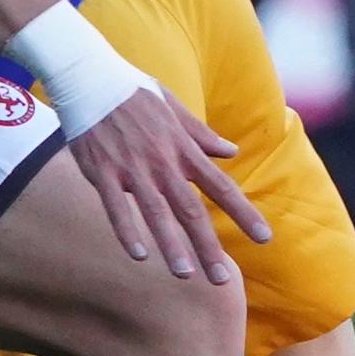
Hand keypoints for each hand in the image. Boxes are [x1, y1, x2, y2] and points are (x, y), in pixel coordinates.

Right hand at [64, 83, 265, 282]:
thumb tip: (231, 152)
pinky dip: (127, 230)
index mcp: (183, 148)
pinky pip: (116, 207)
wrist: (89, 76)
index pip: (221, 187)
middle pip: (191, 210)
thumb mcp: (173, 107)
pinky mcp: (103, 172)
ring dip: (172, 246)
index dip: (244, 214)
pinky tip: (138, 255)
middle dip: (208, 246)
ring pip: (156, 214)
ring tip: (185, 274)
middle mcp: (162, 162)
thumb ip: (201, 134)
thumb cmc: (132, 91)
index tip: (265, 238)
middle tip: (222, 279)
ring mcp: (132, 168)